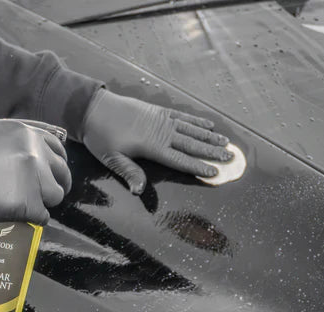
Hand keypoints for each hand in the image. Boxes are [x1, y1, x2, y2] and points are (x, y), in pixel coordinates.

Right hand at [0, 119, 70, 225]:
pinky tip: (18, 218)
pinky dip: (32, 220)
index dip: (54, 163)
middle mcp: (35, 152)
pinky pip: (42, 216)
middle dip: (55, 183)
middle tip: (44, 195)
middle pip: (61, 172)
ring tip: (25, 206)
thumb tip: (29, 150)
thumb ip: (14, 140)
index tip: (51, 173)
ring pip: (55, 195)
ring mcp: (34, 178)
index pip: (57, 148)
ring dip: (43, 202)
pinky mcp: (29, 203)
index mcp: (26, 133)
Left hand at [82, 89, 231, 193]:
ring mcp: (161, 119)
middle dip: (211, 152)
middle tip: (230, 157)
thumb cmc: (100, 136)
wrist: (93, 108)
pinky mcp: (158, 110)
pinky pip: (182, 116)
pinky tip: (207, 125)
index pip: (179, 159)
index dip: (197, 166)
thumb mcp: (111, 158)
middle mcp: (160, 131)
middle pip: (191, 144)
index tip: (214, 172)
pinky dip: (196, 121)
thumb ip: (129, 173)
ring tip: (226, 143)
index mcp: (151, 146)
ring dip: (209, 137)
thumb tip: (140, 191)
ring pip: (190, 129)